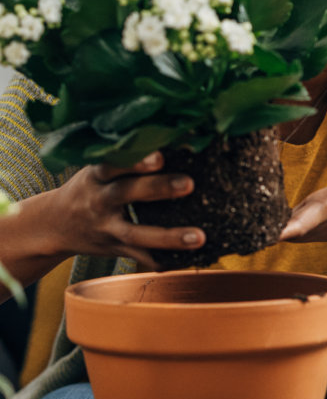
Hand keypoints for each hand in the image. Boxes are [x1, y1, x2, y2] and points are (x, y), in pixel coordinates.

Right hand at [40, 152, 204, 269]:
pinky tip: (188, 261)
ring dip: (168, 237)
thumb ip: (126, 160)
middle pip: (126, 193)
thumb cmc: (88, 188)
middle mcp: (99, 201)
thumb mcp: (97, 170)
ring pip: (136, 234)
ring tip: (199, 237)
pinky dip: (162, 260)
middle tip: (189, 183)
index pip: (112, 163)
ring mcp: (106, 228)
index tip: (159, 156)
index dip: (134, 160)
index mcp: (95, 176)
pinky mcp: (114, 249)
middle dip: (158, 189)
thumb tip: (177, 137)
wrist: (54, 225)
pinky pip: (139, 258)